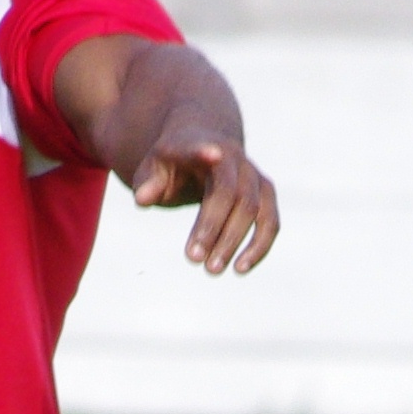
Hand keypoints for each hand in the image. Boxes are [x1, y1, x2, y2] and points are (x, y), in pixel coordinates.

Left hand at [132, 129, 278, 274]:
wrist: (205, 147)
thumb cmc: (172, 164)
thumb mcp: (153, 169)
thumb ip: (147, 183)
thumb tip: (142, 199)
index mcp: (198, 144)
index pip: (200, 148)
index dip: (205, 151)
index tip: (213, 153)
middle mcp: (231, 156)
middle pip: (229, 192)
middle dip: (212, 227)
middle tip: (193, 259)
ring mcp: (252, 174)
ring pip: (254, 208)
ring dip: (234, 241)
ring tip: (213, 269)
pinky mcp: (265, 192)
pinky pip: (270, 221)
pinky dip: (259, 246)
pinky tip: (240, 268)